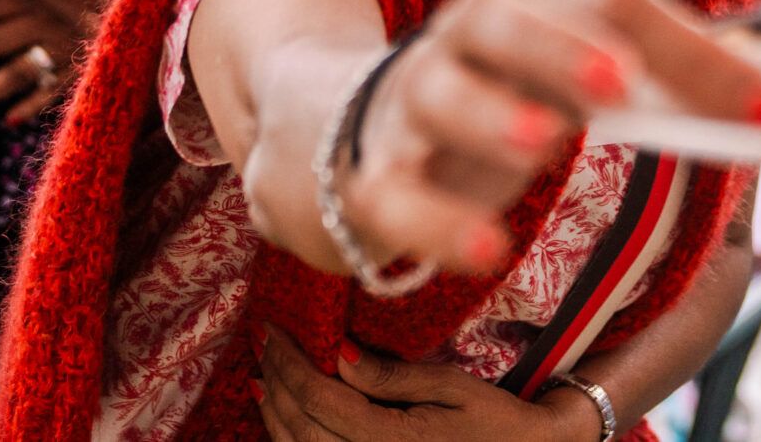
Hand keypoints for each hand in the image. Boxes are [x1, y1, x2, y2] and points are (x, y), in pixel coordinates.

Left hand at [257, 329, 586, 441]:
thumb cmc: (497, 421)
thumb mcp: (452, 389)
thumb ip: (392, 377)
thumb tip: (338, 353)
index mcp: (392, 441)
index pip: (319, 399)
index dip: (289, 363)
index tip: (273, 329)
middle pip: (300, 429)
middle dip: (276, 384)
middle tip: (264, 344)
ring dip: (275, 416)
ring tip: (266, 378)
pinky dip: (293, 441)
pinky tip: (284, 419)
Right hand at [340, 0, 760, 275]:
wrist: (367, 127)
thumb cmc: (512, 90)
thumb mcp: (584, 67)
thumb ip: (668, 80)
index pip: (617, 1)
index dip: (698, 57)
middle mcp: (466, 29)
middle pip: (510, 21)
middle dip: (566, 48)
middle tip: (622, 82)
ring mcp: (413, 100)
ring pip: (442, 93)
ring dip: (493, 114)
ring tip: (545, 140)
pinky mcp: (373, 179)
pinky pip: (399, 199)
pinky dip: (441, 225)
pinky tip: (491, 249)